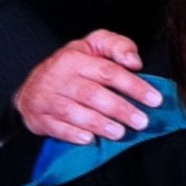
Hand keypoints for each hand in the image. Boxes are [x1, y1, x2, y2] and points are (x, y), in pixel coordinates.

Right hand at [14, 28, 162, 143]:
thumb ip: (117, 46)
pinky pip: (57, 128)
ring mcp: (49, 99)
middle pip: (94, 94)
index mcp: (76, 58)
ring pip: (76, 113)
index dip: (132, 85)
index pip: (108, 71)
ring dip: (100, 124)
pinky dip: (74, 135)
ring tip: (121, 133)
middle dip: (120, 109)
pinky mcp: (40, 119)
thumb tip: (135, 62)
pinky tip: (90, 140)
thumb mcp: (93, 45)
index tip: (153, 98)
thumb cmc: (72, 64)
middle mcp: (61, 78)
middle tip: (142, 121)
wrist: (32, 85)